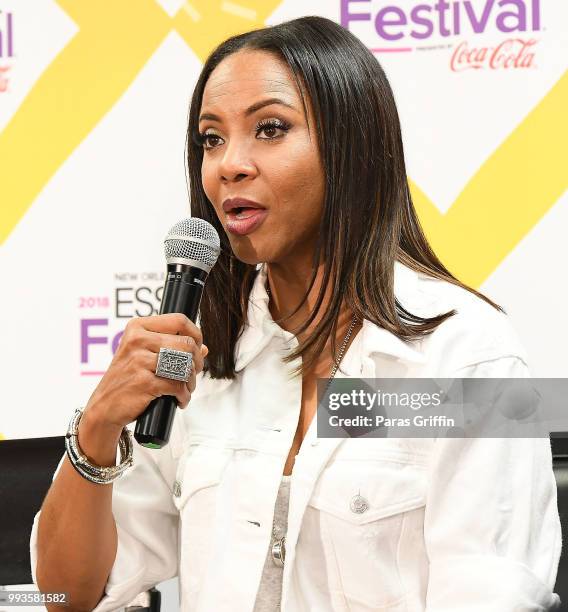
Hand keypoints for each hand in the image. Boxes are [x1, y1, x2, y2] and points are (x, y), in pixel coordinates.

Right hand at [84, 313, 207, 429]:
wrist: (105, 406)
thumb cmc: (128, 379)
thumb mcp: (143, 355)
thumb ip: (172, 347)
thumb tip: (204, 348)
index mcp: (138, 327)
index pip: (179, 320)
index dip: (196, 335)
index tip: (197, 349)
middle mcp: (137, 340)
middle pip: (187, 344)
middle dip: (196, 362)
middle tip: (192, 374)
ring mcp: (139, 361)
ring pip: (185, 365)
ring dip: (191, 381)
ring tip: (185, 389)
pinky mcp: (143, 382)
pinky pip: (177, 386)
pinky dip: (184, 395)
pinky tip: (179, 399)